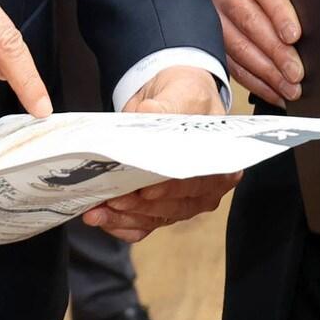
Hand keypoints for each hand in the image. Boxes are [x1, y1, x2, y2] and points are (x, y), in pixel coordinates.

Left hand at [83, 66, 238, 242]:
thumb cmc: (185, 97)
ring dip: (124, 217)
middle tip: (114, 199)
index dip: (172, 190)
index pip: (198, 183)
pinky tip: (101, 216)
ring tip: (97, 210)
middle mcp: (205, 188)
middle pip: (174, 206)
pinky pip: (141, 226)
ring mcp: (182, 202)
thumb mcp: (182, 93)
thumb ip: (168, 105)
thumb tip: (148, 112)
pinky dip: (119, 224)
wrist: (171, 98)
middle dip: (141, 206)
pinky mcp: (159, 209)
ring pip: (155, 219)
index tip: (147, 191)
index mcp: (221, 163)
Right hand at [204, 0, 302, 105]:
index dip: (280, 14)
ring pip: (237, 46)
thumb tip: (317, 15)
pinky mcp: (208, 33)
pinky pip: (230, 61)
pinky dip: (253, 80)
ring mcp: (210, 9)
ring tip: (289, 88)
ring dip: (266, 72)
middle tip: (296, 73)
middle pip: (250, 21)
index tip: (294, 36)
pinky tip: (272, 90)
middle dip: (276, 52)